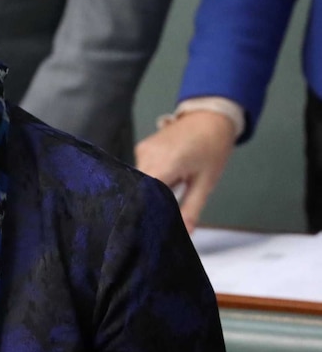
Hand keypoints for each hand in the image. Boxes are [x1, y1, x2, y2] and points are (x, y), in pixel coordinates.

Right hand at [135, 111, 234, 232]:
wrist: (210, 118)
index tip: (149, 226)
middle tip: (163, 215)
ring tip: (171, 192)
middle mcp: (146, 155)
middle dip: (149, 203)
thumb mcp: (205, 182)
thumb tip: (184, 234)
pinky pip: (141, 170)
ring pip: (139, 181)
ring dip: (151, 190)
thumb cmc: (212, 149)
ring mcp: (142, 149)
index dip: (145, 211)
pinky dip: (151, 179)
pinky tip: (167, 179)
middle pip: (139, 189)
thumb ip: (191, 209)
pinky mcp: (141, 147)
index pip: (144, 194)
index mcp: (164, 164)